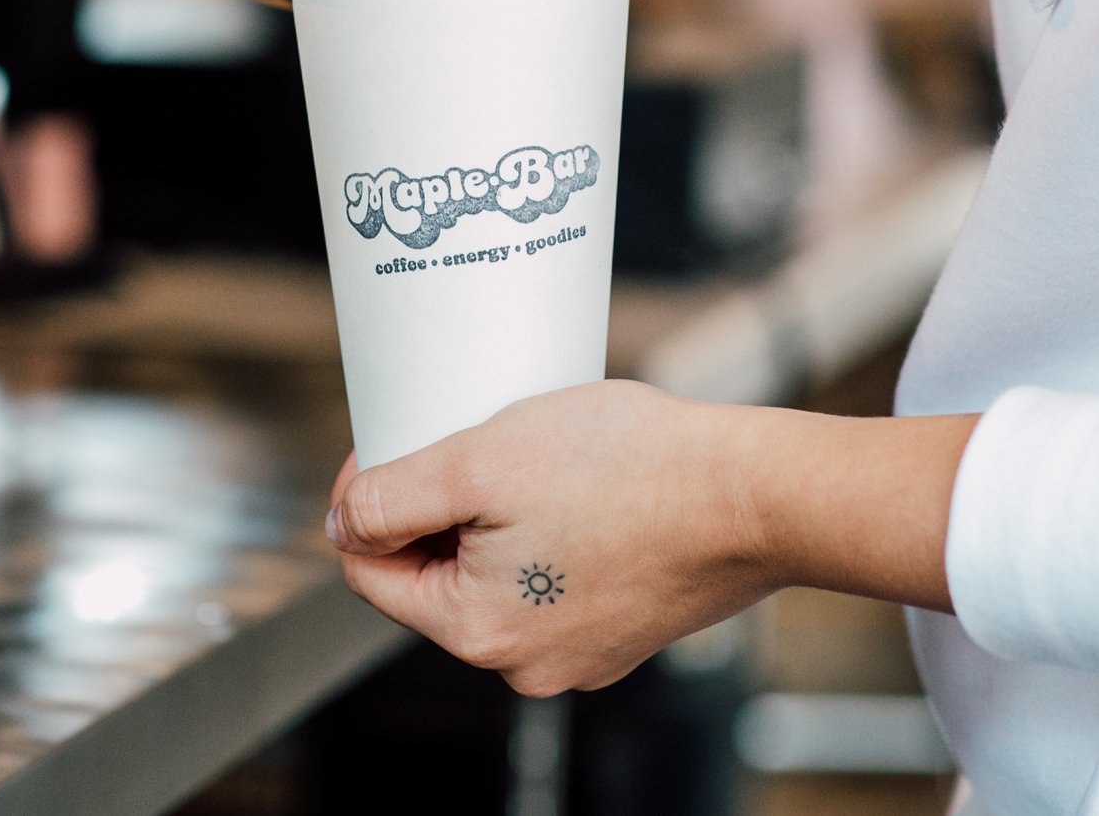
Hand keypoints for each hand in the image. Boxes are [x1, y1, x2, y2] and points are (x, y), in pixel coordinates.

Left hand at [326, 381, 977, 694]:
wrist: (757, 493)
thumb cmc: (630, 470)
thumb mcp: (481, 461)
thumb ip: (393, 497)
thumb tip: (342, 523)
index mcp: (479, 632)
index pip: (371, 570)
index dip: (364, 497)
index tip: (390, 440)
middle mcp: (526, 661)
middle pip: (435, 572)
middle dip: (441, 504)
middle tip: (474, 438)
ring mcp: (580, 650)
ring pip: (495, 570)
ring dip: (498, 513)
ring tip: (537, 456)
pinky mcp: (621, 625)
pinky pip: (552, 574)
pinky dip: (551, 528)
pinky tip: (583, 484)